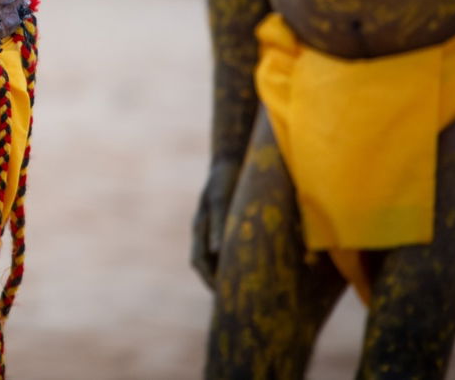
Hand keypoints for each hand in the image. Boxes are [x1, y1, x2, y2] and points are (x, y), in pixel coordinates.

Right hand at [191, 157, 240, 287]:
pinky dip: (238, 257)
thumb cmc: (225, 177)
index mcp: (200, 227)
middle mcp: (205, 230)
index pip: (199, 262)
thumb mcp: (221, 200)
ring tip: (249, 286)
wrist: (232, 156)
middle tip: (238, 299)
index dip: (209, 280)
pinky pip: (229, 245)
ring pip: (218, 255)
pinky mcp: (228, 220)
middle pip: (207, 263)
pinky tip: (256, 262)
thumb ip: (218, 224)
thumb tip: (216, 252)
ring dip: (228, 270)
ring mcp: (215, 225)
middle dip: (219, 281)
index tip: (224, 295)